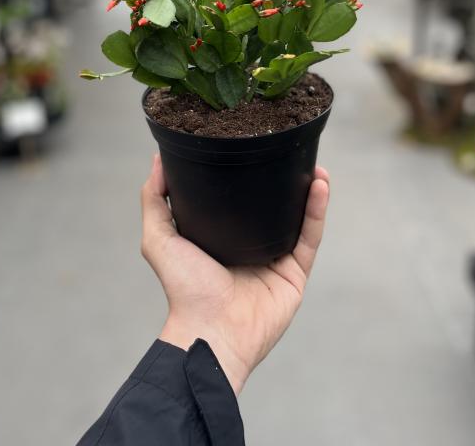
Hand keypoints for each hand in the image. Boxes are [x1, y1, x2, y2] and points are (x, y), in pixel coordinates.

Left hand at [140, 155, 329, 394]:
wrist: (211, 330)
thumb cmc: (184, 289)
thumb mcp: (159, 239)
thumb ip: (154, 200)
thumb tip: (157, 160)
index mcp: (221, 236)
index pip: (236, 199)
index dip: (245, 173)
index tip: (252, 144)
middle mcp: (249, 244)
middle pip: (272, 205)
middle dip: (284, 179)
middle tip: (289, 151)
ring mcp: (274, 258)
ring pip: (297, 217)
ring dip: (309, 189)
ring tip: (315, 164)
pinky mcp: (294, 272)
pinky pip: (310, 236)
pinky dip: (317, 210)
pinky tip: (320, 184)